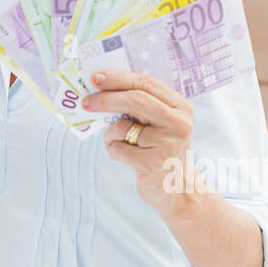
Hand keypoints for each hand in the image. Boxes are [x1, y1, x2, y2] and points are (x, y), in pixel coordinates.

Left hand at [80, 68, 194, 212]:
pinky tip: (125, 156)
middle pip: (135, 100)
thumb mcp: (162, 123)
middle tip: (86, 101)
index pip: (147, 83)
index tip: (96, 76)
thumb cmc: (161, 149)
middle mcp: (179, 123)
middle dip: (106, 98)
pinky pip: (118, 147)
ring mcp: (167, 143)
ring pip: (122, 126)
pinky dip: (112, 149)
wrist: (178, 189)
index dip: (118, 78)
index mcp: (182, 107)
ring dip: (110, 132)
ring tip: (117, 141)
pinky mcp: (152, 163)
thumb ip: (143, 105)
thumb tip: (102, 86)